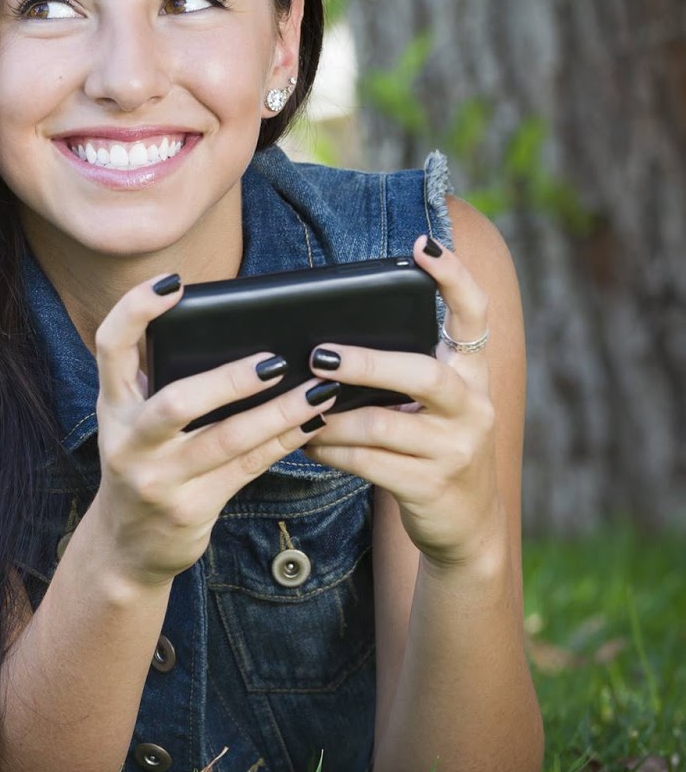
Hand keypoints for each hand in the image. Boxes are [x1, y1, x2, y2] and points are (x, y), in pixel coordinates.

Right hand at [92, 273, 342, 589]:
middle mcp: (128, 441)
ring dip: (276, 414)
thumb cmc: (143, 464)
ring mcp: (157, 479)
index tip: (173, 283)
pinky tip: (312, 424)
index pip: (110, 346)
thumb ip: (163, 382)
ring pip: (224, 441)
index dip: (136, 309)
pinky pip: (246, 469)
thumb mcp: (135, 422)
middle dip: (227, 380)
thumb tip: (238, 333)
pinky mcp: (190, 509)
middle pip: (174, 402)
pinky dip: (282, 443)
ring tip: (317, 391)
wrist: (127, 545)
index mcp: (113, 406)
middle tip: (274, 360)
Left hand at [300, 234, 501, 569]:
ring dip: (328, 418)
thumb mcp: (430, 407)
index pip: (475, 316)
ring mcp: (456, 450)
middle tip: (318, 357)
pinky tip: (306, 443)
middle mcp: (473, 407)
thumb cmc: (429, 449)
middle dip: (367, 363)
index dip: (453, 277)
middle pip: (420, 374)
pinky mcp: (431, 486)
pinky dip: (328, 451)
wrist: (465, 526)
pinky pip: (365, 462)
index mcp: (472, 375)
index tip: (424, 244)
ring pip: (379, 425)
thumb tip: (324, 344)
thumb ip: (400, 375)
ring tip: (296, 410)